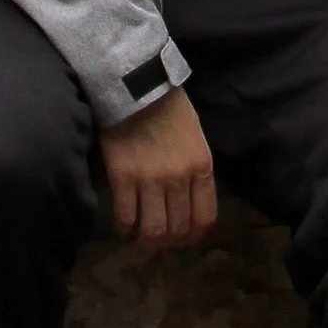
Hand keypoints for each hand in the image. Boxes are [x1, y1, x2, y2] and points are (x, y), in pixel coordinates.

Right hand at [100, 85, 216, 247]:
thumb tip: (188, 204)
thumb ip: (196, 172)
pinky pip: (125, 217)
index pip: (204, 218)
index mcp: (201, 167)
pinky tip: (123, 226)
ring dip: (146, 240)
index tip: (182, 240)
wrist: (138, 87)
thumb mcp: (196, 139)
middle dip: (168, 241)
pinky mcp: (123, 177)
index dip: (193, 237)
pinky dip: (124, 228)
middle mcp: (179, 178)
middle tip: (158, 239)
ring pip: (152, 230)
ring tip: (139, 237)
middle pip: (177, 228)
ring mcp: (150, 179)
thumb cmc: (170, 110)